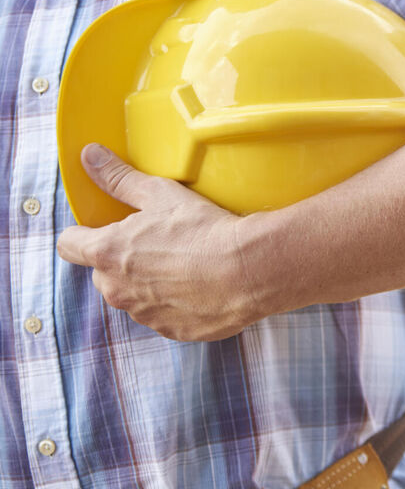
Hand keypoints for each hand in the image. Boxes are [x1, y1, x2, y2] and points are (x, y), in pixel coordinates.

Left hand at [56, 144, 265, 340]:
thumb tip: (91, 157)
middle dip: (122, 260)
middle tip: (158, 243)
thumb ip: (120, 178)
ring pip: (134, 296)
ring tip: (186, 265)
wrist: (250, 270)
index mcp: (107, 253)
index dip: (82, 234)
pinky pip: (164, 315)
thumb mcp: (160, 194)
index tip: (101, 228)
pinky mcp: (171, 330)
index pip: (69, 244)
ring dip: (150, 283)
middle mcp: (117, 289)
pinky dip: (177, 303)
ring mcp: (144, 314)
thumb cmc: (205, 230)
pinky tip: (201, 286)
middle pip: (103, 273)